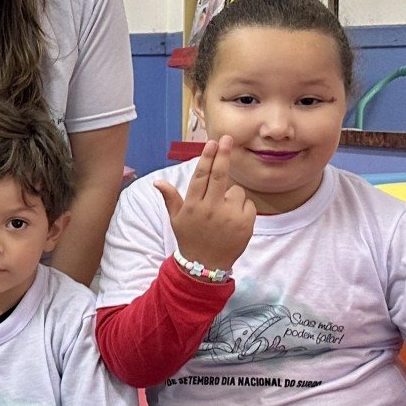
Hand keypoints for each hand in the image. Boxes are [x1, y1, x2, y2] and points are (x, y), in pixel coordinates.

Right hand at [153, 135, 256, 273]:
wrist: (205, 266)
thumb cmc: (190, 238)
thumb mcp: (176, 219)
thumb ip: (170, 198)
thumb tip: (158, 181)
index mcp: (193, 205)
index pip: (200, 176)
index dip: (206, 158)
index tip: (212, 143)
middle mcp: (210, 208)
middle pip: (219, 175)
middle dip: (223, 155)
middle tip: (228, 139)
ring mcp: (229, 216)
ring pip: (236, 191)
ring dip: (232, 196)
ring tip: (224, 212)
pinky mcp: (245, 223)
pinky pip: (247, 204)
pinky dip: (243, 208)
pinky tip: (233, 220)